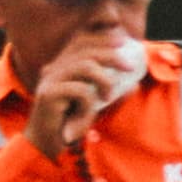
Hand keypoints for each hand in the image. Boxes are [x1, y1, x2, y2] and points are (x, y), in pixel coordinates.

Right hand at [30, 33, 145, 157]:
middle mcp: (54, 68)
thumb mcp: (96, 104)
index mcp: (63, 65)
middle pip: (86, 50)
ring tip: (108, 97)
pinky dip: (89, 104)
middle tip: (130, 68)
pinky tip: (85, 116)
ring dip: (104, 81)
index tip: (123, 41)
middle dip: (112, 56)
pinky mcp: (48, 94)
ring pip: (84, 66)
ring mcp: (50, 79)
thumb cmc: (72, 123)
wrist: (46, 145)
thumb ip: (111, 92)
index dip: (101, 36)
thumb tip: (134, 85)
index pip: (81, 40)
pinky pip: (80, 90)